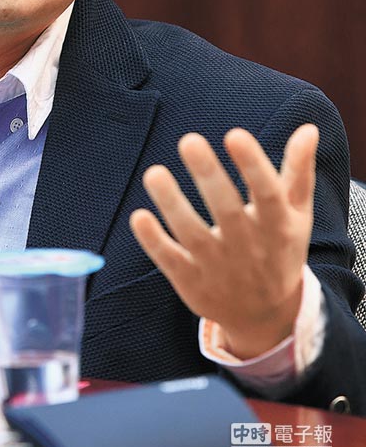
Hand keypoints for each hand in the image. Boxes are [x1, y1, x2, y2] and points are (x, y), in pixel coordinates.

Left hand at [129, 124, 318, 358]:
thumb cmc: (279, 250)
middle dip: (209, 176)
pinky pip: (171, 261)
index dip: (253, 165)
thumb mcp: (296, 214)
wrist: (266, 317)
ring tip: (154, 173)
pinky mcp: (191, 282)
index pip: (267, 194)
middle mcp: (248, 248)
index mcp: (277, 226)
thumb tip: (308, 128)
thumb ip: (298, 171)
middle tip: (189, 140)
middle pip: (227, 211)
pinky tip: (138, 216)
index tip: (235, 135)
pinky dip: (154, 242)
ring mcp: (218, 268)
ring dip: (172, 205)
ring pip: (193, 235)